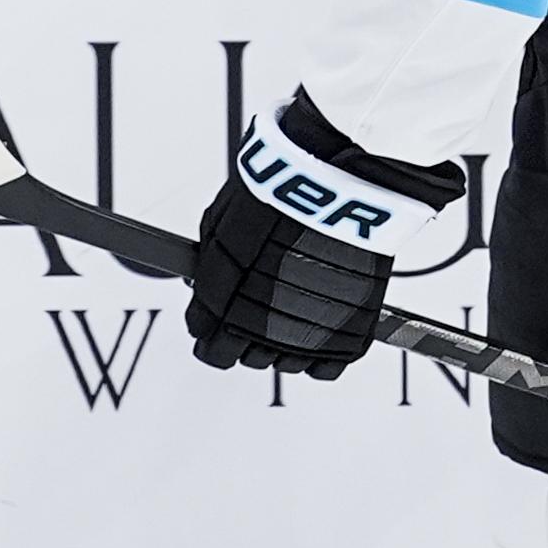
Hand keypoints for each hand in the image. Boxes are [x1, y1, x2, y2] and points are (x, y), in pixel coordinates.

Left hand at [186, 95, 464, 380]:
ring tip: (298, 297)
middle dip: (245, 332)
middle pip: (243, 357)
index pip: (208, 345)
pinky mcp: (346, 336)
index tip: (216, 322)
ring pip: (282, 362)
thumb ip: (214, 261)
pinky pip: (324, 368)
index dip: (210, 333)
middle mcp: (260, 326)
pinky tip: (323, 320)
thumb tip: (201, 281)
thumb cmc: (281, 188)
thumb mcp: (224, 219)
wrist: (340, 179)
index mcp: (223, 302)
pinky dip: (323, 349)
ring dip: (284, 338)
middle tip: (260, 300)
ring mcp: (304, 335)